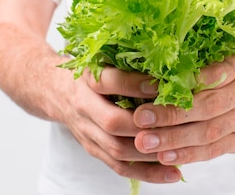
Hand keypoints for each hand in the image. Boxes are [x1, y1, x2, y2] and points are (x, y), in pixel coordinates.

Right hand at [56, 65, 183, 182]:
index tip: (159, 85)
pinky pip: (119, 167)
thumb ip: (127, 64)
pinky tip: (170, 174)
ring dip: (150, 154)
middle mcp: (84, 106)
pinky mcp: (93, 149)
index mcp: (87, 80)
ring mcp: (87, 132)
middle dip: (145, 126)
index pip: (107, 81)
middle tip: (176, 125)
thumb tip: (168, 66)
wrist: (56, 92)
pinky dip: (147, 173)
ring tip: (178, 153)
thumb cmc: (90, 74)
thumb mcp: (101, 61)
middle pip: (112, 122)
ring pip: (117, 149)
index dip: (133, 84)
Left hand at [132, 56, 234, 164]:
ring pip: (208, 133)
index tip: (149, 85)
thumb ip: (202, 64)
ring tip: (146, 143)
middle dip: (171, 114)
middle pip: (206, 106)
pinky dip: (189, 155)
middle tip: (141, 118)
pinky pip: (213, 150)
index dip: (180, 82)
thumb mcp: (231, 59)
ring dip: (175, 140)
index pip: (209, 74)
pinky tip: (166, 158)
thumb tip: (157, 65)